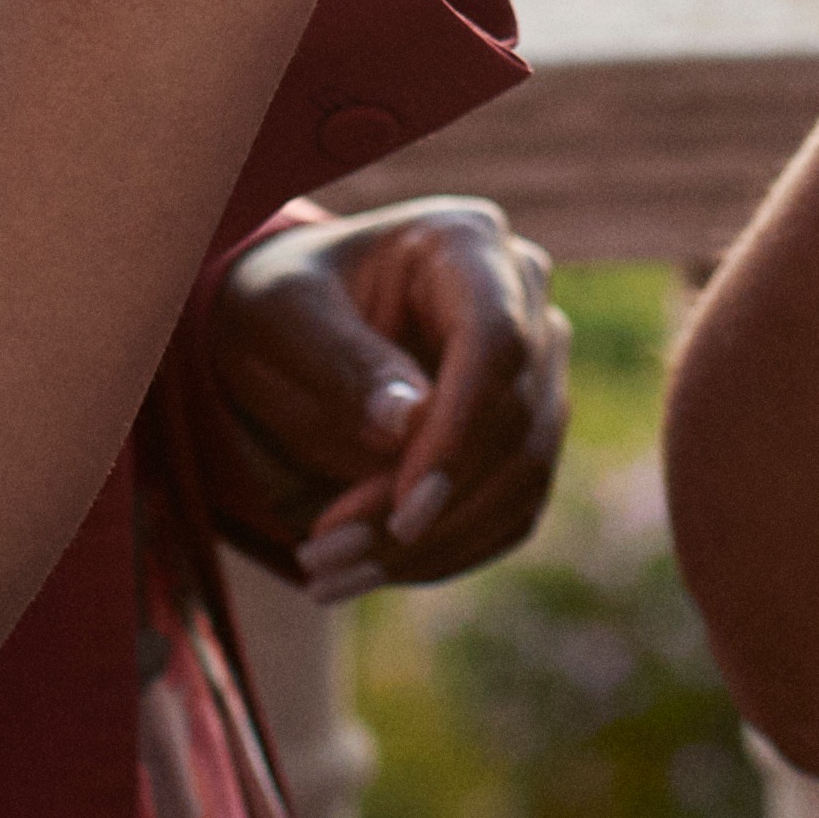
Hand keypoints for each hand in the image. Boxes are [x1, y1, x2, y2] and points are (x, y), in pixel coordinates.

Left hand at [191, 200, 570, 599]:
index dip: (460, 434)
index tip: (403, 512)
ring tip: (330, 574)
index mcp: (466, 243)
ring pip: (526, 476)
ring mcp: (538, 368)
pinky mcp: (527, 433)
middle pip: (520, 420)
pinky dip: (447, 553)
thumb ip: (340, 361)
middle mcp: (524, 299)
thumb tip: (406, 427)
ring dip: (435, 544)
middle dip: (431, 507)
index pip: (497, 343)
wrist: (289, 325)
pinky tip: (369, 570)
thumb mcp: (279, 315)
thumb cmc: (280, 303)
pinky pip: (512, 509)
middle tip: (323, 555)